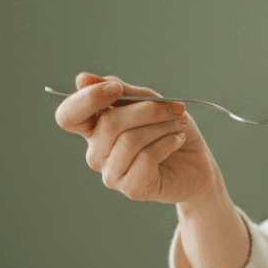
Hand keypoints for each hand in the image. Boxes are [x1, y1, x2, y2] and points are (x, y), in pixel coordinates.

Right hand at [53, 72, 216, 203]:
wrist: (198, 163)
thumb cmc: (171, 129)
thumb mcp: (151, 102)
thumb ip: (122, 91)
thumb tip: (82, 79)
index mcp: (95, 128)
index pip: (69, 115)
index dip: (87, 99)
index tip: (117, 89)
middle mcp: (97, 153)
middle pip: (108, 123)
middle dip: (148, 110)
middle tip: (177, 108)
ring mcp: (112, 173)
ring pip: (129, 140)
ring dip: (162, 126)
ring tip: (180, 124)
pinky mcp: (131, 188)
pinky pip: (145, 158)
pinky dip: (167, 143)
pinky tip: (177, 141)